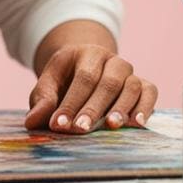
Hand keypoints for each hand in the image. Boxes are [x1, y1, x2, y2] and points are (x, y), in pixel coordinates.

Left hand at [24, 43, 157, 132]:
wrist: (86, 69)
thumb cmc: (65, 81)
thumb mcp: (48, 85)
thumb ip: (42, 101)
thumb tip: (32, 122)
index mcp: (86, 53)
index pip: (82, 78)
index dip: (71, 102)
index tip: (58, 125)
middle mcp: (111, 60)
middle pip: (107, 82)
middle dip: (93, 108)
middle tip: (81, 129)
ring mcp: (129, 72)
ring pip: (131, 86)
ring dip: (121, 107)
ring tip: (111, 126)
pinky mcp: (143, 84)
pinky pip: (150, 92)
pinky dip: (145, 106)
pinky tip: (136, 123)